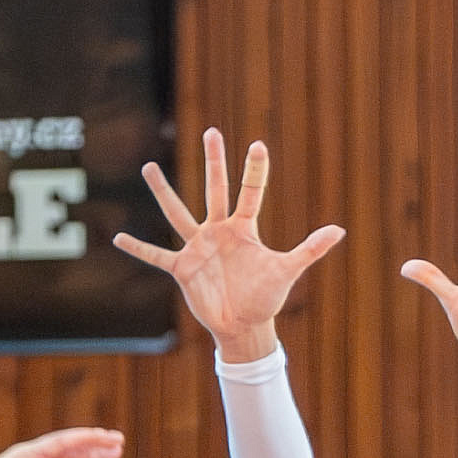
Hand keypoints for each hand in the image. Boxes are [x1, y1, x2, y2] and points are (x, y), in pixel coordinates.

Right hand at [111, 129, 344, 360]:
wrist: (243, 327)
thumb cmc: (266, 299)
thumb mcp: (287, 271)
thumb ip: (310, 249)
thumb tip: (339, 230)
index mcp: (244, 229)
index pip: (251, 192)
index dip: (255, 170)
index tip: (258, 144)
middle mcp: (219, 231)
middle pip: (215, 189)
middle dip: (214, 161)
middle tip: (211, 131)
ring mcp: (198, 248)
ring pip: (178, 213)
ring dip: (163, 192)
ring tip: (148, 167)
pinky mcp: (183, 269)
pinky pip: (156, 256)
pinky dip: (138, 249)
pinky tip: (118, 237)